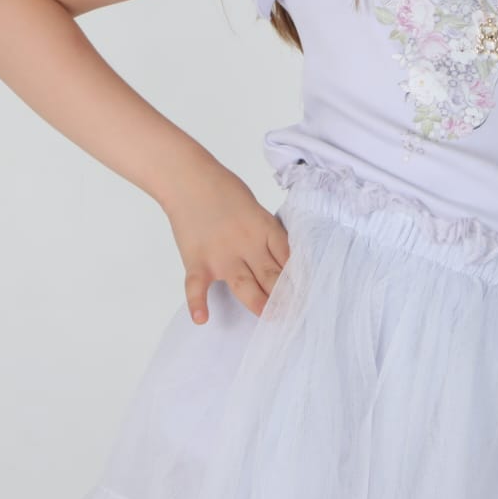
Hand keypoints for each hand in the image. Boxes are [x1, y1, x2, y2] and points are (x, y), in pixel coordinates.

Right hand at [161, 162, 290, 323]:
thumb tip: (280, 261)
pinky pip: (196, 287)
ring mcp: (221, 255)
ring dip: (260, 304)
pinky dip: (197, 303)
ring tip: (272, 318)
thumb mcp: (256, 209)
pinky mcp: (197, 261)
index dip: (301, 280)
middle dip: (286, 298)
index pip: (290, 259)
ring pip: (246, 286)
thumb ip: (266, 236)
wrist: (188, 179)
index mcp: (265, 228)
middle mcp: (247, 244)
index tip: (309, 296)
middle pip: (272, 276)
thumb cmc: (223, 190)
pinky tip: (202, 319)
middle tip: (297, 314)